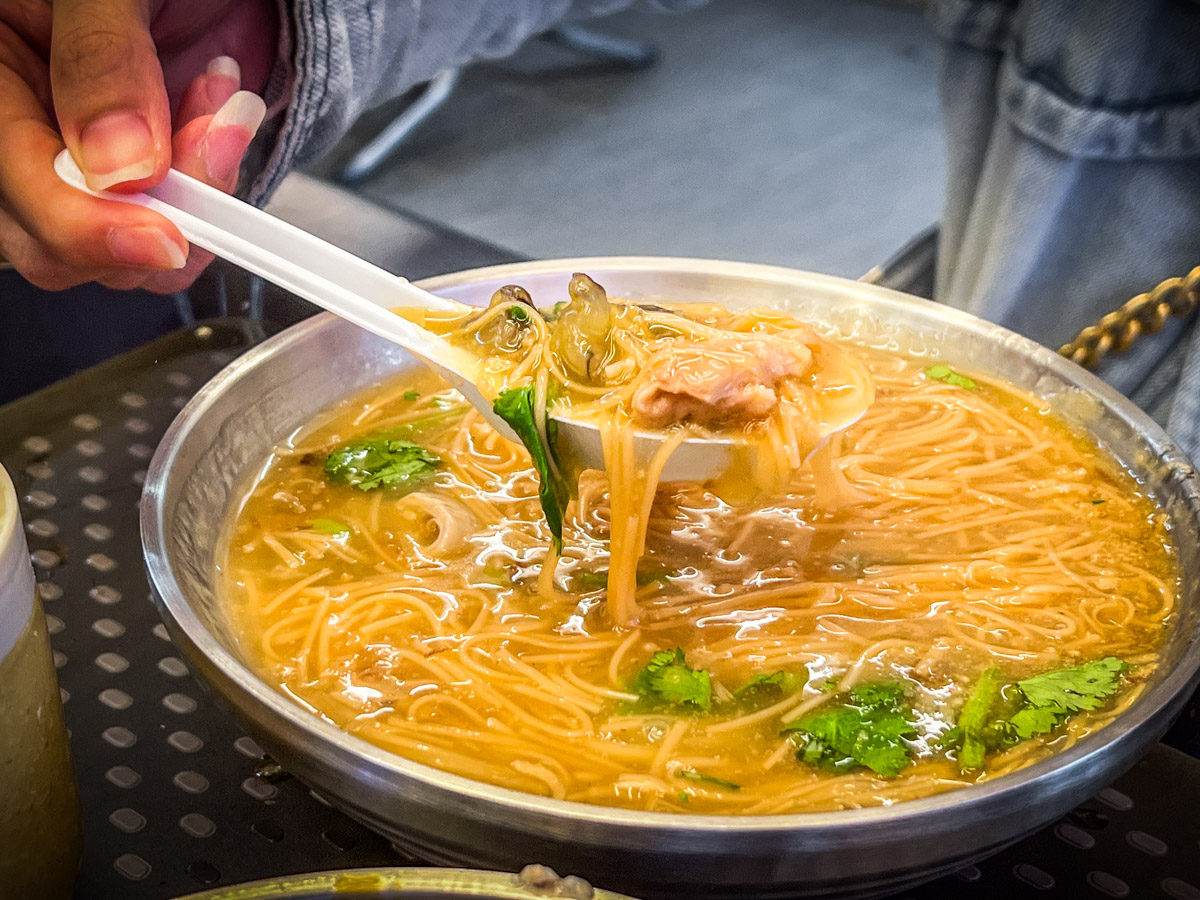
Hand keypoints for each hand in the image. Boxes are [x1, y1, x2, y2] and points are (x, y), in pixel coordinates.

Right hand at [0, 0, 276, 292]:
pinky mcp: (141, 179)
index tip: (166, 236)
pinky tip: (224, 114)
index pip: (15, 186)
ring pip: (127, 253)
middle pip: (58, 245)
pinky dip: (218, 185)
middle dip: (156, 211)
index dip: (86, 226)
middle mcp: (20, 131)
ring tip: (222, 103)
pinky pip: (178, 227)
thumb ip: (102, 62)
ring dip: (199, 192)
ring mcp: (80, 162)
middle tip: (215, 129)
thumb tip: (120, 168)